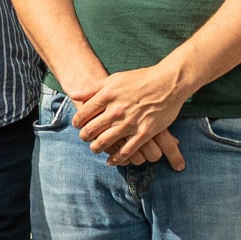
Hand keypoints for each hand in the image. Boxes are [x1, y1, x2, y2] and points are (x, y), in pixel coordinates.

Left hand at [77, 60, 191, 166]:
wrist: (168, 82)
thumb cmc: (140, 78)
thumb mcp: (114, 79)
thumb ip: (92, 89)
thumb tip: (73, 93)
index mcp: (107, 96)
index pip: (83, 114)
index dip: (77, 122)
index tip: (77, 125)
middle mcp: (116, 110)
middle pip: (91, 130)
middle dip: (84, 137)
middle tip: (84, 138)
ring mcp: (129, 123)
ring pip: (105, 142)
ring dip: (96, 148)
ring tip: (95, 148)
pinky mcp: (144, 133)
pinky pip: (126, 151)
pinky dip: (116, 158)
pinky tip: (111, 161)